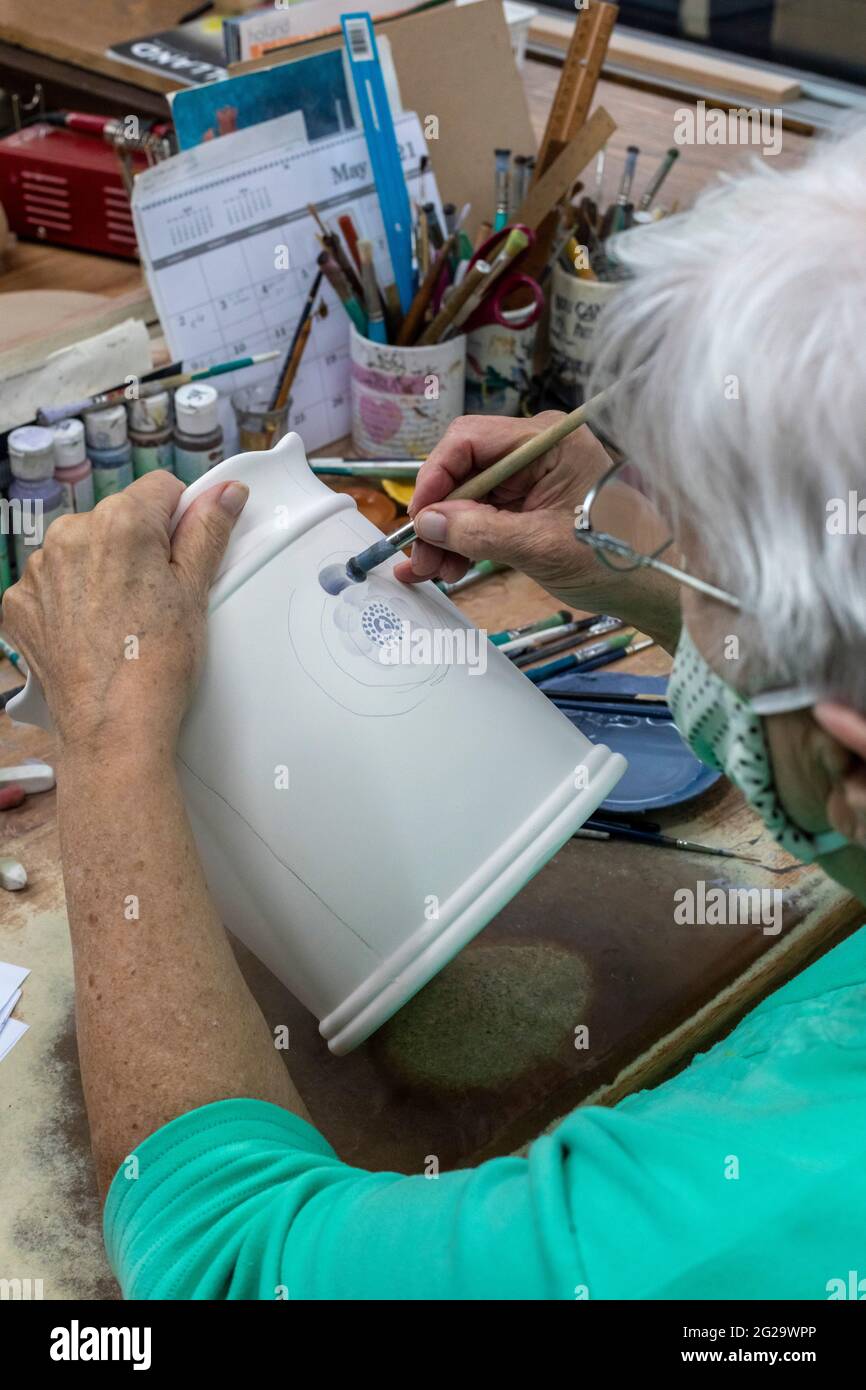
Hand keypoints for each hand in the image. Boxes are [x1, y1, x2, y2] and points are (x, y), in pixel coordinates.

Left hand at [3, 471, 247, 756]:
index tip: (184, 556)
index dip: (180, 520)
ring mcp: (38, 570)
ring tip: (123, 619)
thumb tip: (226, 493)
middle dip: (138, 547)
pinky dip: (69, 601)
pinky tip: (91, 632)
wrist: (112, 726)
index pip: (160, 489)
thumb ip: (208, 530)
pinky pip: (51, 584)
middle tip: (157, 598)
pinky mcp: (20, 603)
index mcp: (120, 521)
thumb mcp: (195, 590)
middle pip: (118, 519)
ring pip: (82, 550)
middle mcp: (69, 534)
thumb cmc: (157, 663)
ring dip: (101, 571)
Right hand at [395, 412, 611, 596]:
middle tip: (417, 557)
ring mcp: (530, 477)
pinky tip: (446, 567)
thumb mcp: (541, 547)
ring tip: (430, 572)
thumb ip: (480, 533)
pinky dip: (462, 541)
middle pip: (463, 470)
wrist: (650, 586)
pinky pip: (482, 517)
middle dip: (437, 515)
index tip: (418, 518)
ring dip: (444, 535)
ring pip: (467, 498)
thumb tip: (427, 524)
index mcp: (547, 441)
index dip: (436, 478)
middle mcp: (534, 451)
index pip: (470, 440)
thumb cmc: (614, 557)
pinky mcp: (527, 504)